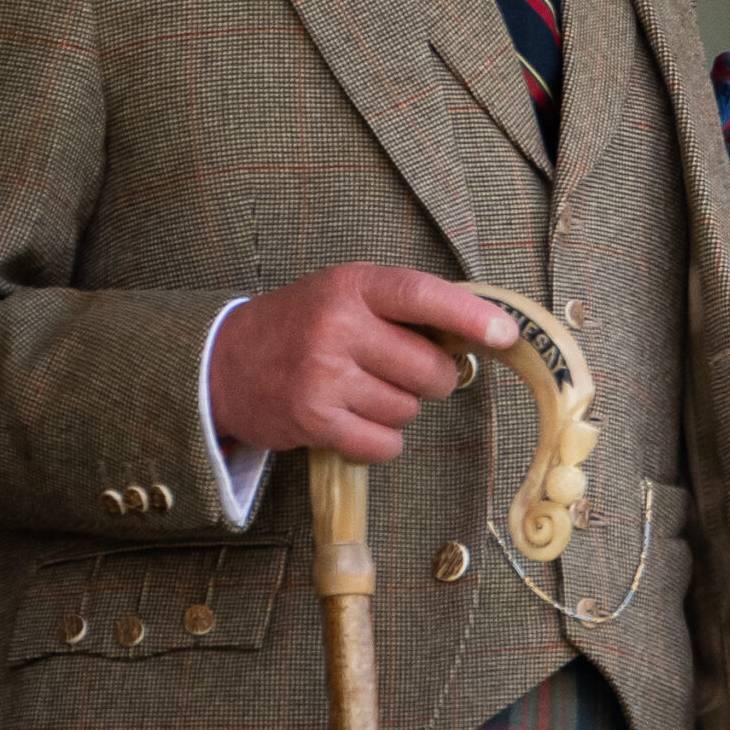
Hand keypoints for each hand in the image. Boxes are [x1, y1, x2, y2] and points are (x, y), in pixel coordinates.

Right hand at [208, 264, 517, 462]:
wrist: (223, 362)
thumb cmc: (301, 324)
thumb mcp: (345, 294)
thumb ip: (403, 308)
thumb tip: (481, 333)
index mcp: (352, 286)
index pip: (422, 296)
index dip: (470, 317)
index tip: (506, 335)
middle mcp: (337, 328)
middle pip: (427, 368)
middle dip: (431, 378)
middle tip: (402, 371)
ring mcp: (323, 376)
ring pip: (407, 409)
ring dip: (398, 408)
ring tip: (360, 390)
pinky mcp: (313, 421)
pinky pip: (383, 443)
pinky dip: (380, 441)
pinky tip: (354, 421)